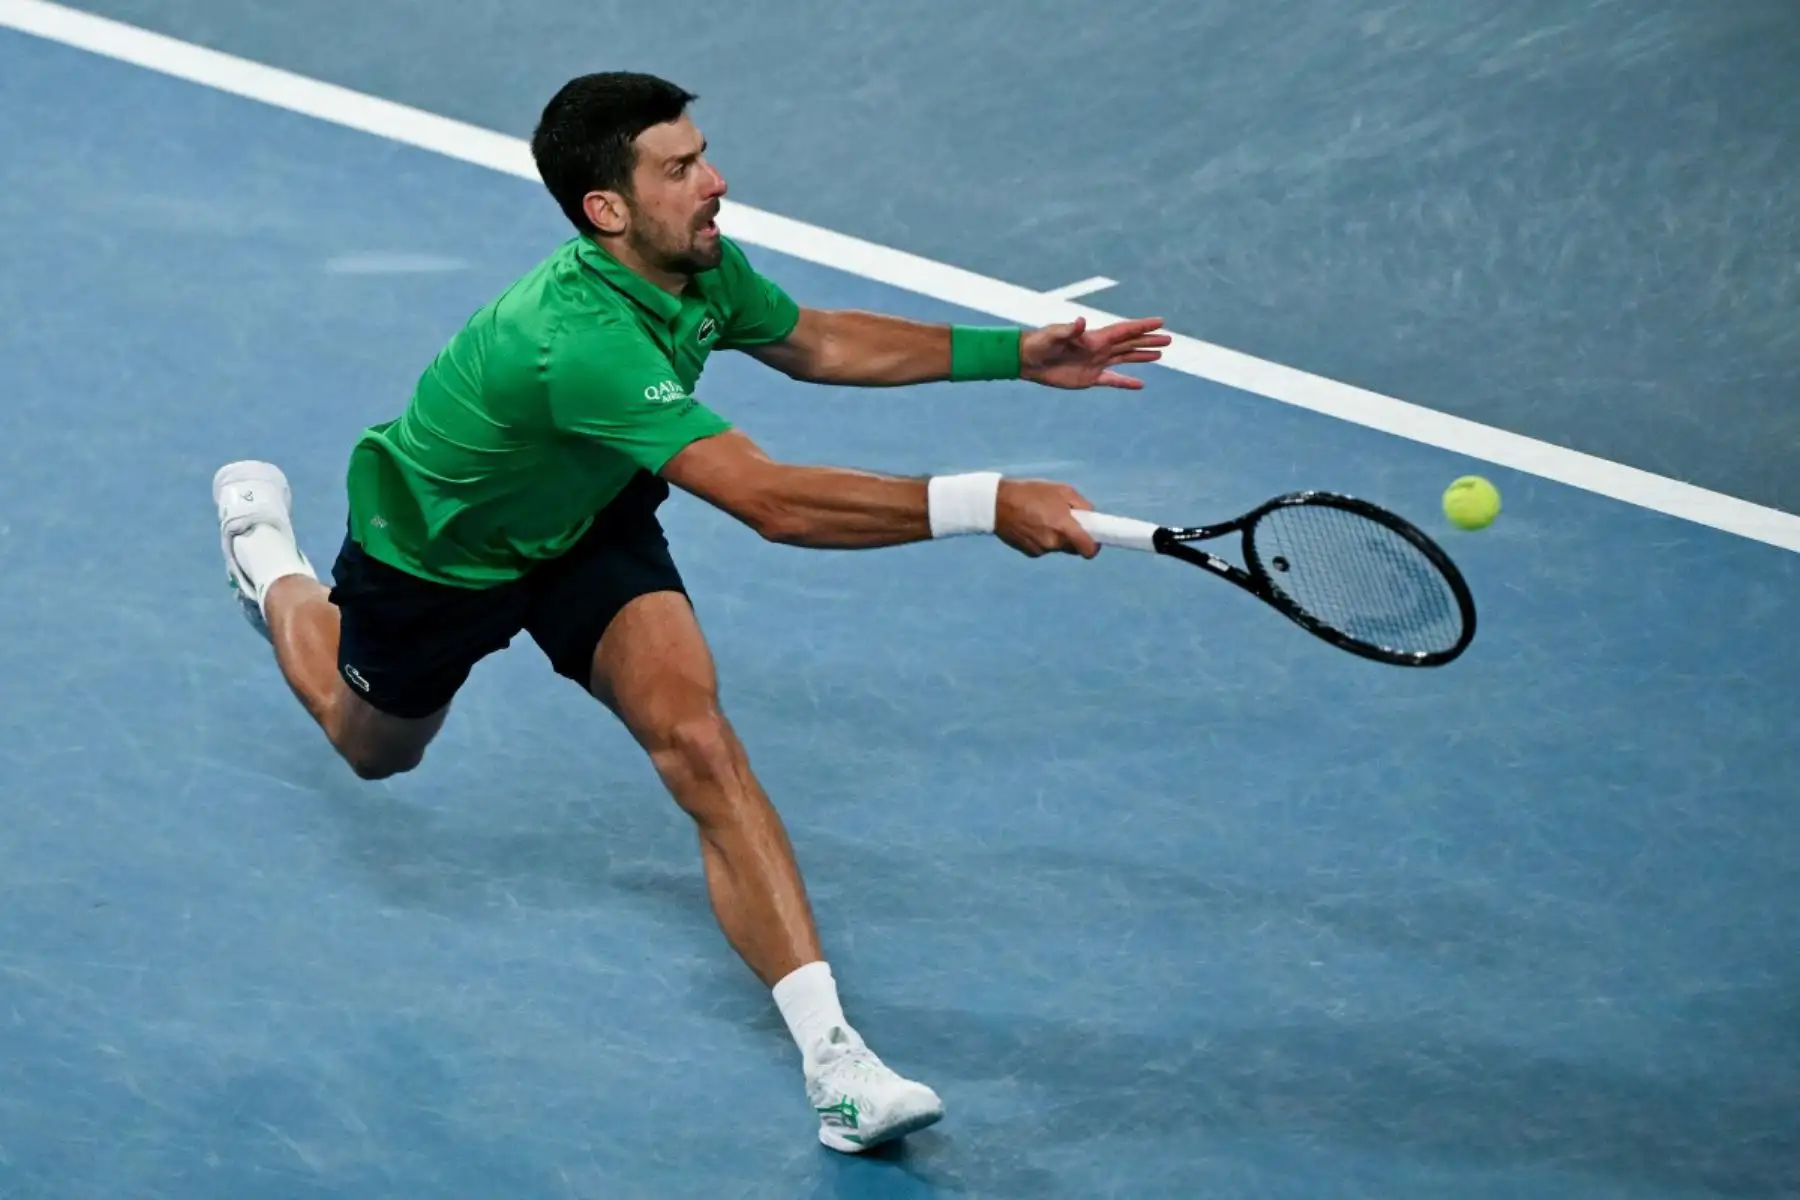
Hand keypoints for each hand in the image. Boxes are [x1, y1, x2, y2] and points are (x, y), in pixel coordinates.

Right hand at [994, 480, 1100, 557]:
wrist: (996, 504)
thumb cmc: (1031, 493)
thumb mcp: (1062, 490)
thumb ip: (1081, 505)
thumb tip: (1091, 517)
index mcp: (1063, 528)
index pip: (1088, 549)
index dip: (1095, 546)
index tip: (1095, 539)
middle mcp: (1053, 543)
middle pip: (1073, 546)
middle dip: (1073, 536)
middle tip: (1064, 519)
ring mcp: (1040, 550)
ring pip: (1058, 546)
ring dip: (1057, 536)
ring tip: (1043, 517)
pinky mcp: (1030, 552)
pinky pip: (1045, 547)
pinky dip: (1043, 538)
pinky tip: (1032, 524)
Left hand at [1019, 316, 1169, 389]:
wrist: (1028, 361)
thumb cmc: (1039, 344)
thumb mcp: (1053, 335)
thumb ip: (1069, 330)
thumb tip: (1080, 321)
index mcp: (1095, 337)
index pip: (1124, 330)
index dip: (1142, 326)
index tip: (1161, 321)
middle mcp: (1099, 348)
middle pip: (1130, 344)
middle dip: (1149, 340)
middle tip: (1169, 339)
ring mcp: (1096, 363)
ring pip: (1125, 358)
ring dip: (1142, 356)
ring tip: (1160, 354)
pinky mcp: (1090, 378)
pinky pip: (1113, 380)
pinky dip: (1126, 382)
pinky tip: (1140, 384)